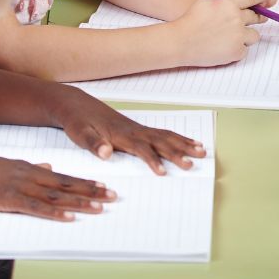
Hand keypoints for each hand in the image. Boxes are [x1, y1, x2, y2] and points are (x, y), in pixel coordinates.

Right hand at [0, 155, 113, 220]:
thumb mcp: (8, 165)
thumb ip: (30, 167)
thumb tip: (48, 167)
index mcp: (30, 168)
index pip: (64, 177)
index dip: (85, 182)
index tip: (104, 187)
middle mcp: (30, 175)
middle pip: (66, 185)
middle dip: (91, 191)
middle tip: (113, 196)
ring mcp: (21, 187)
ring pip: (56, 196)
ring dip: (79, 202)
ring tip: (99, 207)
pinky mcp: (9, 200)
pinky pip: (36, 208)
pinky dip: (54, 212)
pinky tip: (70, 217)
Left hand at [52, 87, 207, 171]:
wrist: (77, 105)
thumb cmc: (77, 121)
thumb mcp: (79, 134)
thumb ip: (93, 143)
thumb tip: (106, 152)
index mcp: (120, 135)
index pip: (141, 148)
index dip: (152, 160)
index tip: (162, 173)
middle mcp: (133, 130)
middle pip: (160, 142)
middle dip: (177, 153)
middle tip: (193, 163)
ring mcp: (138, 128)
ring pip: (166, 136)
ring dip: (184, 144)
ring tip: (201, 151)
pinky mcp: (138, 129)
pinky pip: (163, 133)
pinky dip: (178, 138)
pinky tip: (188, 142)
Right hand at [171, 0, 273, 66]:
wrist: (180, 42)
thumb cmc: (191, 20)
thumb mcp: (205, 1)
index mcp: (229, 4)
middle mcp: (236, 18)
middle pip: (256, 16)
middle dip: (254, 18)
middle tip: (243, 22)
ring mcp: (238, 35)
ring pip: (254, 35)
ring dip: (246, 36)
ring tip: (231, 38)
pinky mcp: (236, 51)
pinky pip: (245, 49)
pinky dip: (238, 50)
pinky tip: (224, 48)